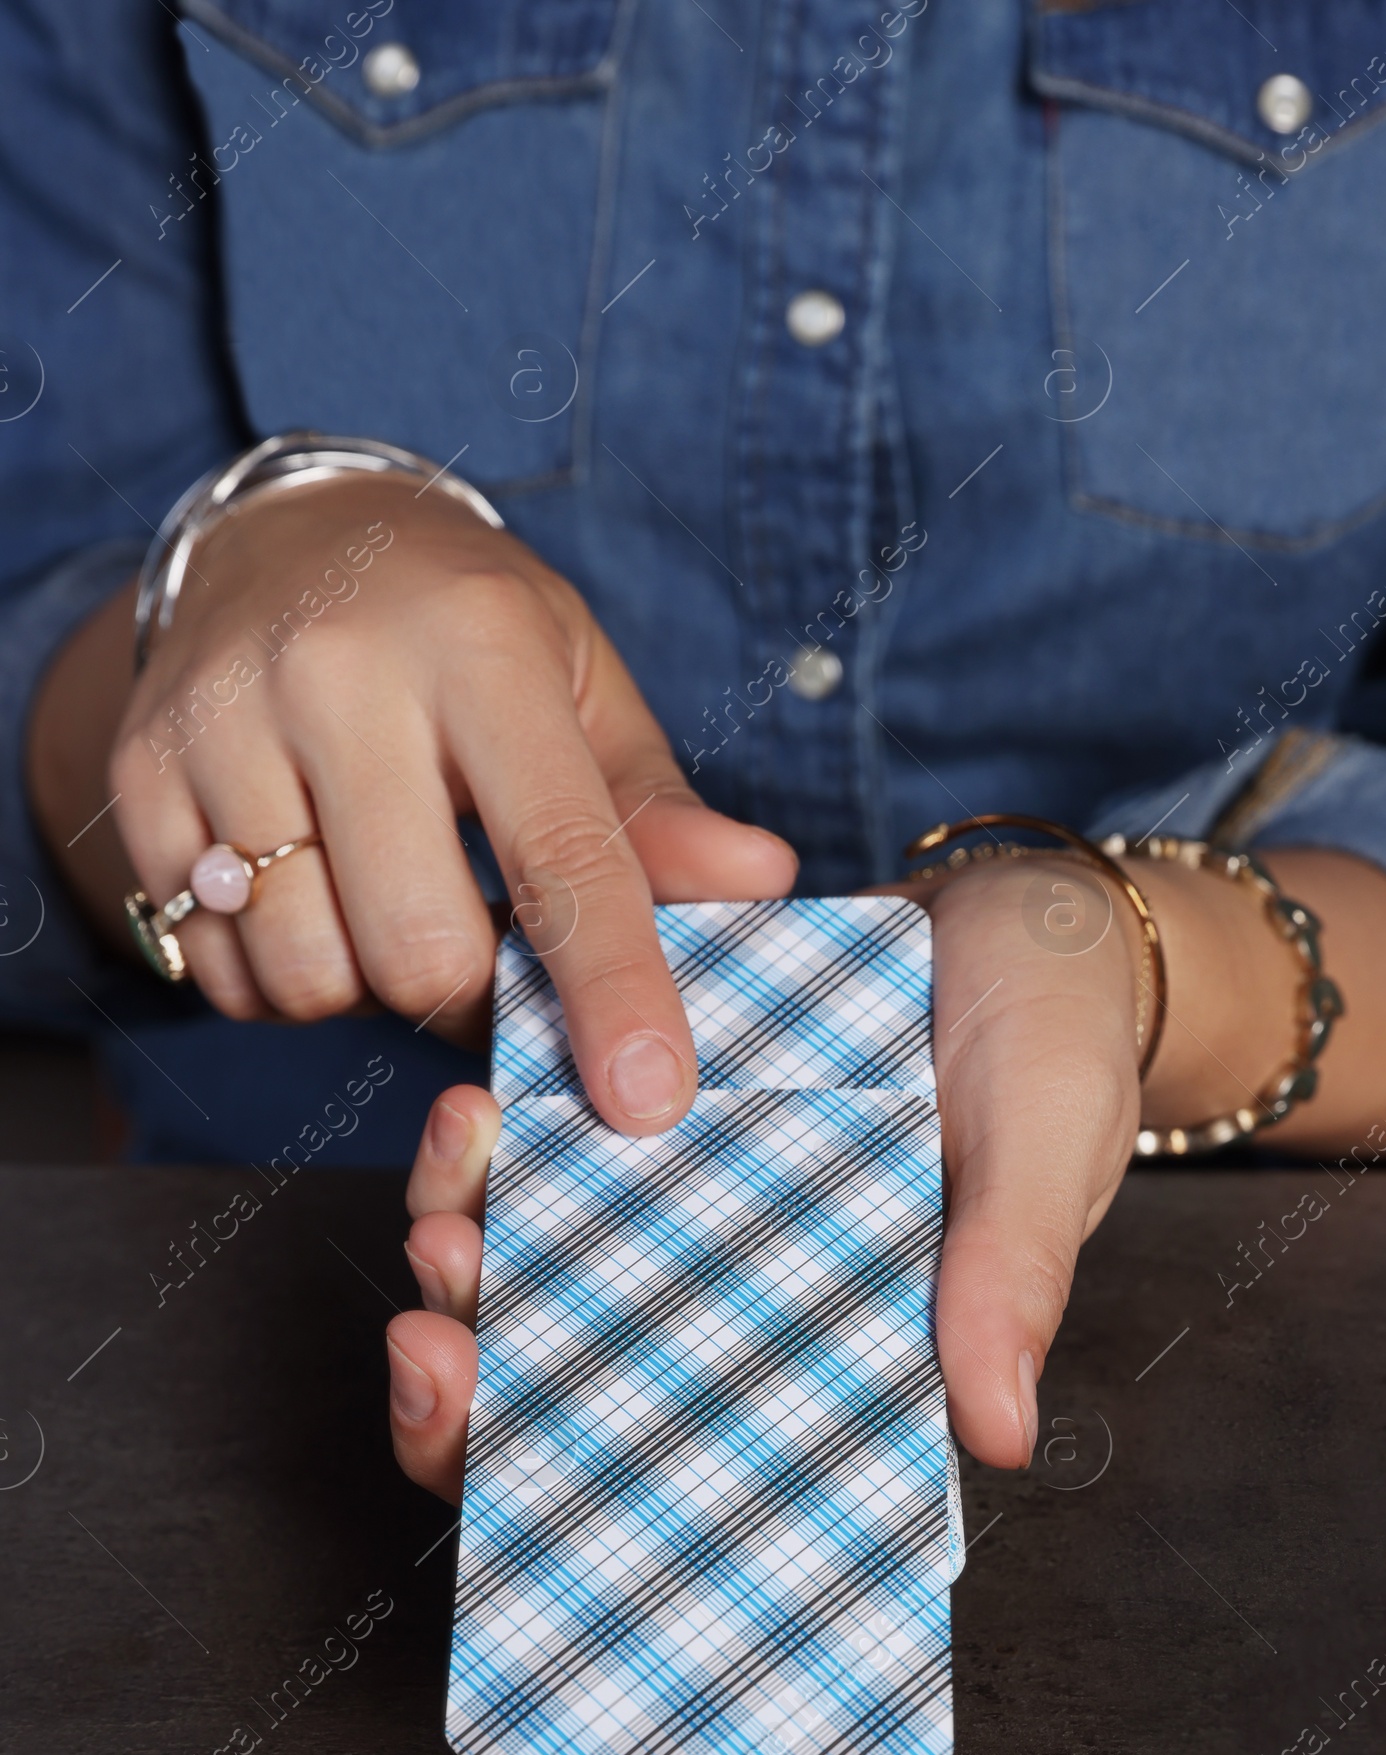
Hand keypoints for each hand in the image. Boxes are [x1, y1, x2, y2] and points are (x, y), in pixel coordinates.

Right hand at [28, 479, 794, 1129]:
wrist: (283, 539)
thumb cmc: (462, 632)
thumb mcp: (580, 686)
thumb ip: (656, 806)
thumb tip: (759, 883)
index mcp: (479, 647)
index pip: (560, 854)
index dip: (612, 989)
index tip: (649, 1096)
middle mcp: (337, 674)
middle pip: (420, 950)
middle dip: (466, 994)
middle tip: (479, 943)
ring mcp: (220, 723)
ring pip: (309, 974)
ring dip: (365, 989)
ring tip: (381, 903)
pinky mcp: (139, 775)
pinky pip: (219, 968)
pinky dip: (276, 977)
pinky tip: (302, 898)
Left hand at [386, 858, 1146, 1495]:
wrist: (1025, 907)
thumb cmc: (1062, 1043)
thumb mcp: (1049, 1146)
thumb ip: (1014, 1275)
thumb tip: (1000, 1436)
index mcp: (826, 1349)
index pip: (681, 1462)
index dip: (556, 1471)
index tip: (479, 1406)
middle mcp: (732, 1297)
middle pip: (565, 1379)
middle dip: (469, 1363)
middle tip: (442, 1287)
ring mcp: (682, 1200)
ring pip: (536, 1257)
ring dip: (468, 1229)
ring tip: (461, 1155)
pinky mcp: (654, 1098)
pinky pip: (557, 1131)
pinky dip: (509, 1128)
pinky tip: (485, 1097)